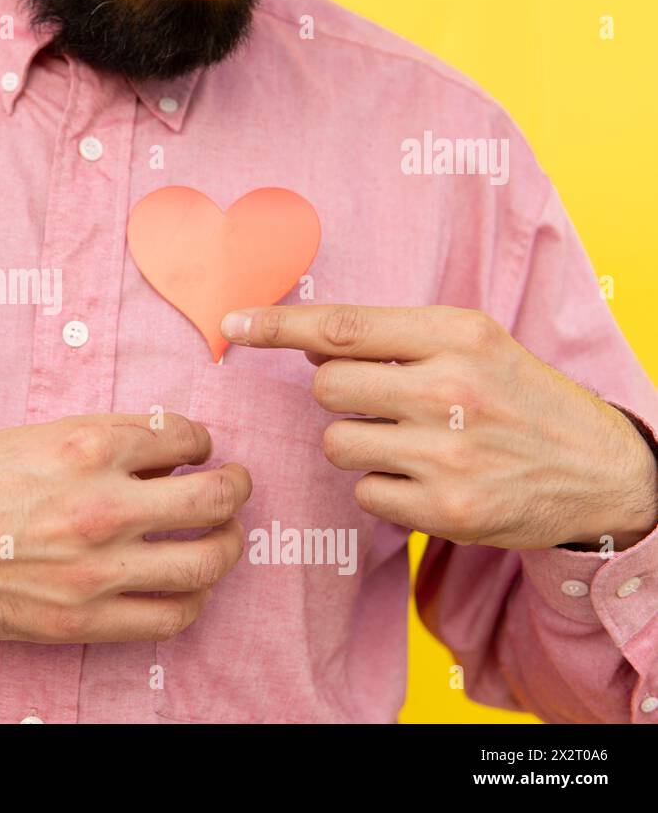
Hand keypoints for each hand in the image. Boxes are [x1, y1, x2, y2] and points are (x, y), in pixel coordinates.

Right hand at [0, 414, 249, 657]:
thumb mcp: (31, 436)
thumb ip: (102, 443)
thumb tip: (165, 456)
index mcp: (88, 444)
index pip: (189, 439)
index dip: (200, 444)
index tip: (194, 452)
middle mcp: (101, 504)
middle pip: (217, 501)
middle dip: (235, 490)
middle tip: (230, 488)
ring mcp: (95, 569)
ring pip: (207, 562)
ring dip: (224, 545)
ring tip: (214, 538)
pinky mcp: (80, 620)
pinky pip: (172, 616)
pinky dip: (192, 598)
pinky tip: (181, 584)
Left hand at [222, 304, 657, 551]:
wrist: (602, 472)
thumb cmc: (521, 398)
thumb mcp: (475, 344)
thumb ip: (395, 338)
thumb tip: (308, 343)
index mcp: (458, 335)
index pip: (342, 327)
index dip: (277, 325)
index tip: (232, 324)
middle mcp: (451, 390)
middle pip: (327, 388)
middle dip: (337, 394)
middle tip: (380, 400)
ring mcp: (447, 455)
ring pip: (336, 443)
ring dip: (357, 443)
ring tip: (410, 442)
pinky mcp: (444, 510)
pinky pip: (363, 492)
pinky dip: (381, 486)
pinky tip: (425, 478)